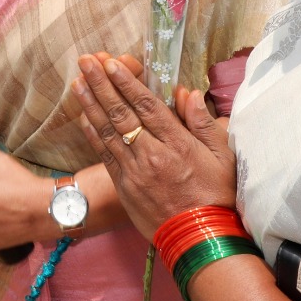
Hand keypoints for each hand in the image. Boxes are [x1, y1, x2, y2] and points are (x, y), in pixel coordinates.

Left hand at [73, 54, 236, 236]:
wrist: (201, 240)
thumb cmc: (217, 196)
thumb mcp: (223, 157)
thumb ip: (203, 123)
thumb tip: (187, 93)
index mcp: (177, 144)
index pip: (146, 106)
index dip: (126, 82)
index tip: (111, 63)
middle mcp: (152, 154)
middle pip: (121, 113)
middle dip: (101, 84)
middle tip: (85, 61)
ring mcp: (134, 171)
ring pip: (107, 131)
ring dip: (90, 104)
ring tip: (77, 82)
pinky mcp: (124, 187)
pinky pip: (104, 154)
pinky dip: (92, 134)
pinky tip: (83, 116)